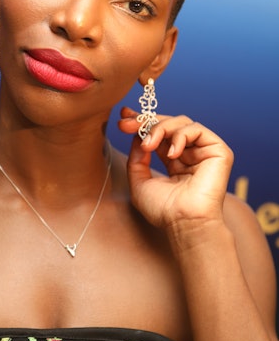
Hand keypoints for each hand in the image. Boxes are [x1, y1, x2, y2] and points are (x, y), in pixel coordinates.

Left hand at [118, 107, 233, 231]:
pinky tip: (172, 154)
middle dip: (146, 121)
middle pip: (169, 123)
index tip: (123, 117)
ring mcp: (203, 151)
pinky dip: (180, 136)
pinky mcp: (218, 151)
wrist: (184, 223)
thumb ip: (137, 157)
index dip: (142, 122)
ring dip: (160, 128)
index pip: (159, 133)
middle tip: (127, 124)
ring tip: (149, 146)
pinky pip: (197, 129)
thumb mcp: (139, 181)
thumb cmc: (163, 210)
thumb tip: (138, 135)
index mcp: (174, 159)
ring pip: (181, 122)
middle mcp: (189, 153)